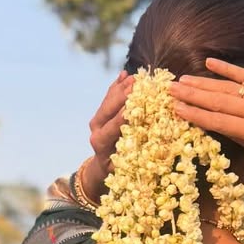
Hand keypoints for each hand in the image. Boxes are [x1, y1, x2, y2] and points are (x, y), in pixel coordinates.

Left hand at [79, 70, 131, 200]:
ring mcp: (97, 120)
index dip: (122, 116)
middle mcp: (96, 129)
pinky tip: (124, 74)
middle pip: (108, 109)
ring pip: (107, 101)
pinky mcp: (100, 114)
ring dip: (121, 87)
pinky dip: (116, 86)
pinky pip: (107, 97)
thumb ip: (130, 158)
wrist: (101, 166)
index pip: (112, 126)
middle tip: (136, 84)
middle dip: (122, 96)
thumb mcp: (123, 167)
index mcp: (101, 142)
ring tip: (134, 77)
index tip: (133, 105)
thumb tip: (147, 152)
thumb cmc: (117, 169)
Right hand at [169, 58, 243, 164]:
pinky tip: (209, 63)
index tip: (175, 109)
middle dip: (193, 96)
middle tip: (170, 90)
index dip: (195, 115)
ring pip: (229, 88)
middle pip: (220, 102)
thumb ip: (236, 134)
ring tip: (182, 80)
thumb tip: (207, 120)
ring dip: (203, 83)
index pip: (219, 122)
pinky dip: (227, 69)